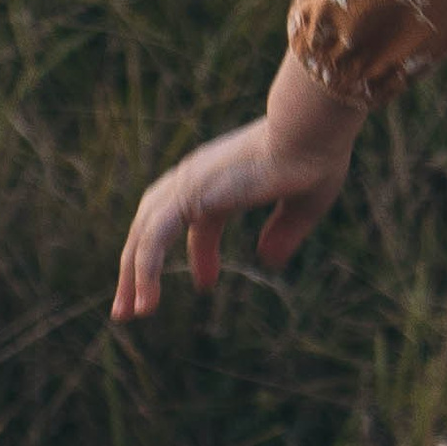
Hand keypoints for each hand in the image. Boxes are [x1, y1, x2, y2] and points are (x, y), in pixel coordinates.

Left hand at [111, 52, 363, 317]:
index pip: (196, 219)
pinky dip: (144, 271)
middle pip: (154, 225)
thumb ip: (284, 231)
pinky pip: (154, 239)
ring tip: (130, 314)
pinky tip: (146, 304)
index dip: (201, 253)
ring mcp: (189, 183)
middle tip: (136, 305)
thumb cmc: (315, 159)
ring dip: (132, 274)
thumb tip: (268, 261)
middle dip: (140, 264)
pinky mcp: (188, 195)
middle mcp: (198, 176)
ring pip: (145, 234)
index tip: (205, 285)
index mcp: (223, 176)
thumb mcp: (303, 205)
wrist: (312, 131)